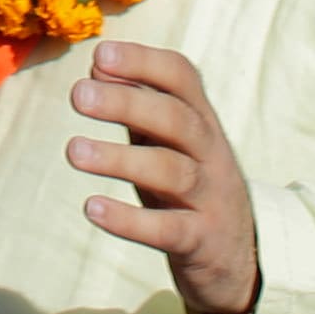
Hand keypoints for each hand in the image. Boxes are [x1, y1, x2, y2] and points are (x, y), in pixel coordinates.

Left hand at [70, 41, 257, 313]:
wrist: (241, 258)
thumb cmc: (191, 187)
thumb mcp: (171, 141)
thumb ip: (140, 105)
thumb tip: (98, 65)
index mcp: (201, 121)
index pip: (182, 78)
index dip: (144, 62)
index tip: (99, 55)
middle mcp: (211, 154)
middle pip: (176, 119)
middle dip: (127, 103)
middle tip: (78, 96)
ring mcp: (210, 198)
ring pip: (172, 172)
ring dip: (120, 159)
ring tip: (73, 151)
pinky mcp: (201, 241)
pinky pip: (168, 229)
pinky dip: (130, 220)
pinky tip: (93, 208)